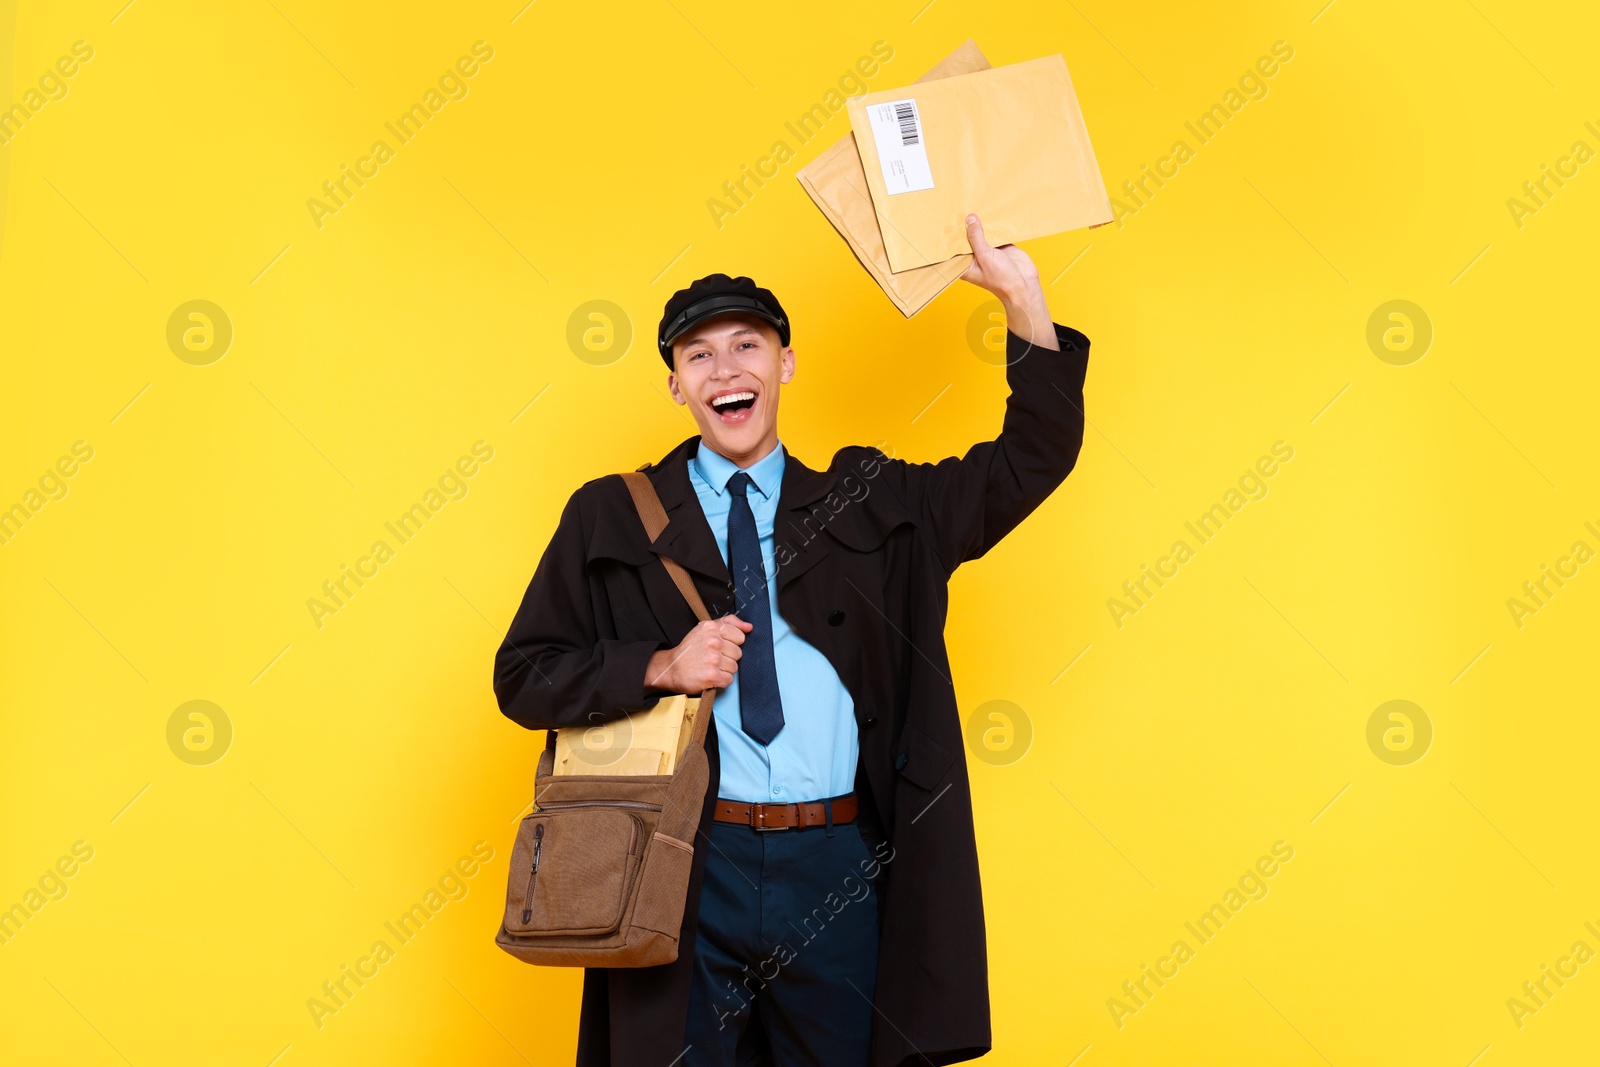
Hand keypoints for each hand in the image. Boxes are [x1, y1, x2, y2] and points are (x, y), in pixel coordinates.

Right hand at [645, 615, 752, 694]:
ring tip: (711, 667)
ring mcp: (713, 659)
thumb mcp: (705, 629)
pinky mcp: (712, 675)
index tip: (720, 647)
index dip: (732, 643)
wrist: (671, 668)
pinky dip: (721, 680)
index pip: (740, 636)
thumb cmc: (690, 649)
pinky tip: (711, 676)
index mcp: (712, 627)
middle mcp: (713, 641)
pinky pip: (729, 679)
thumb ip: (729, 623)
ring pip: (734, 667)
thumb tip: (749, 627)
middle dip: (728, 657)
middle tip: (713, 658)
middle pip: (738, 653)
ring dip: (724, 670)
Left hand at [959, 214, 1058, 351]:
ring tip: (971, 205)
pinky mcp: (1000, 246)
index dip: (948, 237)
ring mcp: (987, 251)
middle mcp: (974, 257)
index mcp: (965, 265)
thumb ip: (976, 237)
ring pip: (980, 234)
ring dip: (979, 224)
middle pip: (966, 238)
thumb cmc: (1001, 279)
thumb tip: (969, 219)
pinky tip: (989, 212)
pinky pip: (994, 232)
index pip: (952, 249)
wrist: (1024, 285)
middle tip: (956, 208)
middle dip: (963, 226)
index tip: (942, 221)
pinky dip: (993, 225)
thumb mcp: (985, 256)